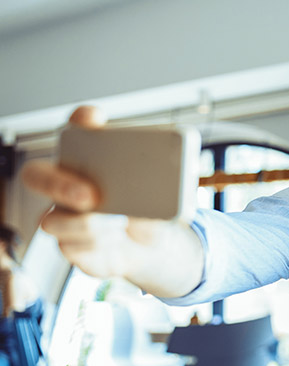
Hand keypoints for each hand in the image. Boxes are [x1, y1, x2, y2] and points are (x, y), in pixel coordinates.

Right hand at [22, 106, 192, 285]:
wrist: (154, 247)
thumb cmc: (149, 211)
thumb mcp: (161, 193)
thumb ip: (160, 180)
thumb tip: (172, 171)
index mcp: (89, 162)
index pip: (76, 132)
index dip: (80, 122)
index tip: (93, 118)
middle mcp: (67, 185)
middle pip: (38, 176)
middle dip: (57, 184)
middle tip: (90, 193)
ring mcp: (63, 216)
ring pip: (54, 219)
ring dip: (88, 224)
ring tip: (119, 223)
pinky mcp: (70, 245)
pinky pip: (71, 246)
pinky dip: (97, 244)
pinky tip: (116, 238)